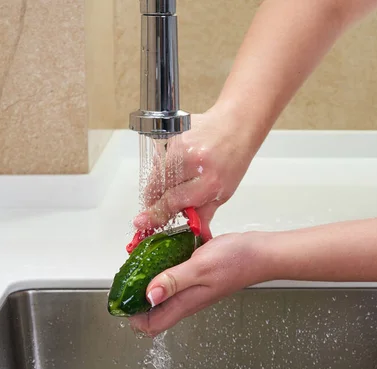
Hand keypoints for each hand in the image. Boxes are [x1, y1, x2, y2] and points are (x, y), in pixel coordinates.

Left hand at [128, 231, 270, 335]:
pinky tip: (166, 251)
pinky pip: (176, 276)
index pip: (151, 325)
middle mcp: (188, 298)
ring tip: (142, 262)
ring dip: (151, 280)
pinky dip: (167, 267)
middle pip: (154, 309)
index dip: (133, 316)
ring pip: (164, 291)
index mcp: (186, 301)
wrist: (263, 253)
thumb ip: (173, 280)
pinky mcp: (200, 274)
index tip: (123, 297)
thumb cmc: (238, 260)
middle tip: (129, 277)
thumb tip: (148, 295)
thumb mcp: (200, 267)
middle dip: (137, 296)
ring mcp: (195, 286)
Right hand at [133, 108, 256, 239]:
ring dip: (158, 184)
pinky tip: (176, 166)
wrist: (234, 126)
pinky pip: (158, 158)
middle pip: (158, 188)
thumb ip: (204, 214)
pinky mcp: (171, 135)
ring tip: (174, 183)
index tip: (141, 223)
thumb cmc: (232, 160)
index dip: (156, 214)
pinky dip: (162, 167)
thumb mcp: (224, 193)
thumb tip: (194, 234)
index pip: (174, 202)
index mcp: (210, 180)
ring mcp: (180, 145)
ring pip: (155, 173)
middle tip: (155, 207)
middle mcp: (193, 162)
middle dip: (154, 201)